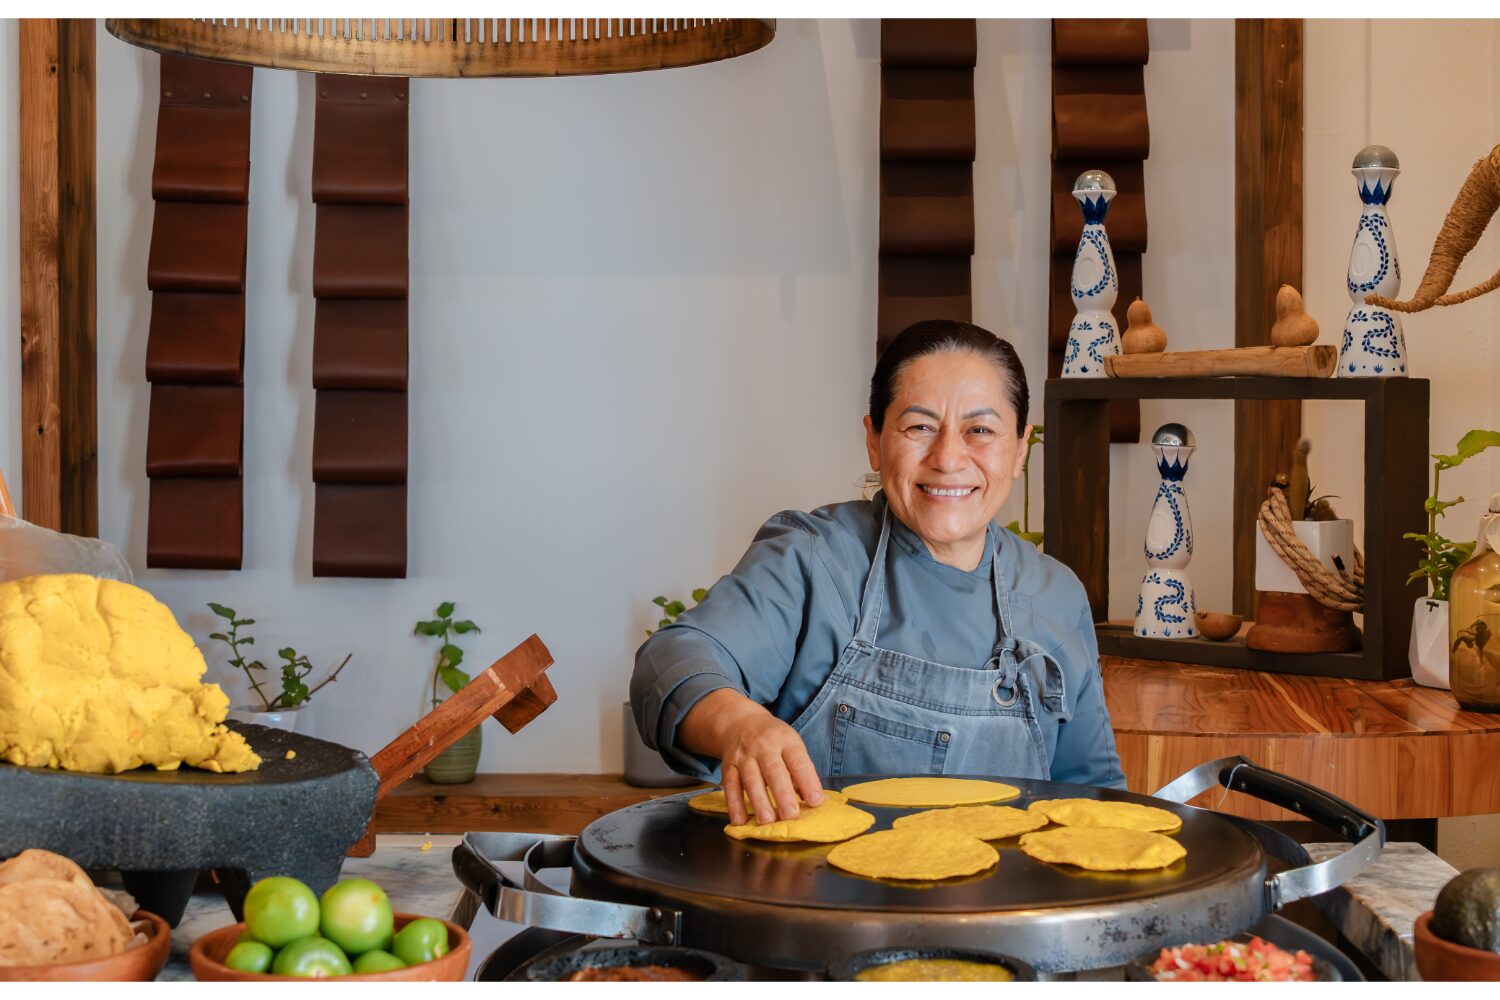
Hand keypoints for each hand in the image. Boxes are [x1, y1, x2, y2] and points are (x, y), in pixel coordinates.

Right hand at [678, 688, 823, 825]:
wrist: (741, 722)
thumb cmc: (773, 739)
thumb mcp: (791, 745)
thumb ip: (800, 771)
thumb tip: (811, 800)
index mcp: (785, 740)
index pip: (798, 761)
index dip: (807, 781)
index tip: (815, 801)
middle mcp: (763, 746)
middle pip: (773, 770)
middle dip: (782, 794)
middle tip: (790, 815)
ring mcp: (744, 756)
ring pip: (751, 779)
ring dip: (759, 801)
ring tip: (767, 820)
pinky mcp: (729, 767)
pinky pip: (730, 786)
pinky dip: (734, 804)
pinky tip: (740, 820)